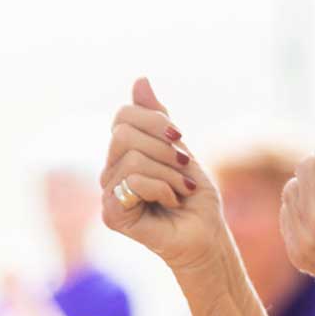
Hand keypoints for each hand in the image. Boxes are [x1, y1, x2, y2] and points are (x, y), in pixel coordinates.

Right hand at [99, 78, 227, 271]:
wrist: (206, 236)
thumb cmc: (196, 198)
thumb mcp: (180, 149)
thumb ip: (158, 118)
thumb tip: (140, 79)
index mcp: (124, 153)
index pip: (124, 115)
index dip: (155, 120)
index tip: (180, 138)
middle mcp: (110, 171)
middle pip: (123, 133)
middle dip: (163, 148)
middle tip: (183, 169)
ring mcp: (108, 193)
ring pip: (133, 158)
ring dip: (170, 173)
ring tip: (181, 190)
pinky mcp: (112, 214)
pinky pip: (134, 181)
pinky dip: (164, 188)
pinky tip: (172, 202)